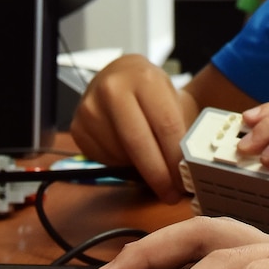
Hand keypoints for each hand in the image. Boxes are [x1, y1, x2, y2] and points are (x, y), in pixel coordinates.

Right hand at [68, 54, 195, 201]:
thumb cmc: (151, 92)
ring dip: (140, 170)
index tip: (185, 181)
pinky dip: (121, 165)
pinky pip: (104, 159)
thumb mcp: (172, 99)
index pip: (165, 125)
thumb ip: (182, 130)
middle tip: (171, 194)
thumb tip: (190, 171)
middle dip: (158, 174)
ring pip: (120, 155)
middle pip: (138, 143)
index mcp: (144, 79)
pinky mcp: (78, 126)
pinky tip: (130, 155)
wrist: (121, 75)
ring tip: (153, 168)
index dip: (176, 158)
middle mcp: (113, 90)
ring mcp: (91, 108)